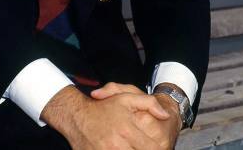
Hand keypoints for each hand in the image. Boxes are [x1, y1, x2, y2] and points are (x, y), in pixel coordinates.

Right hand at [41, 84, 169, 148]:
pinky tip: (121, 149)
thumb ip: (149, 103)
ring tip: (131, 146)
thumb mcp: (126, 97)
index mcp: (127, 130)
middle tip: (142, 145)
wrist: (77, 116)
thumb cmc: (104, 108)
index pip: (151, 149)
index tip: (159, 147)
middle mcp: (117, 144)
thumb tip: (166, 115)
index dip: (159, 149)